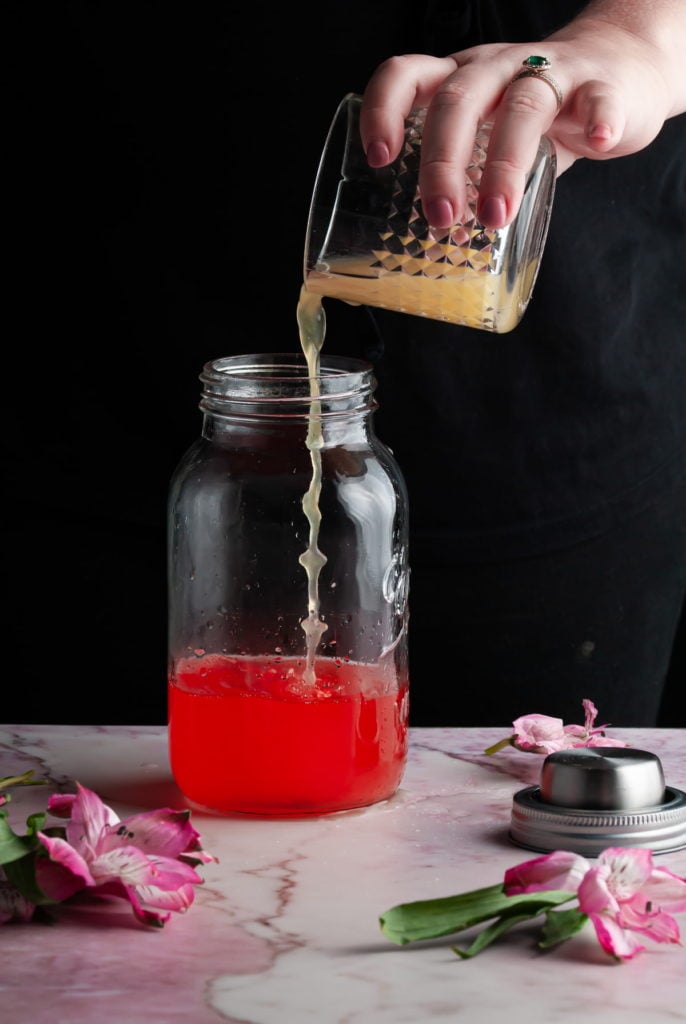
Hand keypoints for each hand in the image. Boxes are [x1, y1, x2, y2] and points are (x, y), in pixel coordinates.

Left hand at [359, 10, 684, 229]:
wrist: (621, 73)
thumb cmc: (541, 116)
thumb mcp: (491, 136)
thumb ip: (469, 180)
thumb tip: (439, 246)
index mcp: (461, 79)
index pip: (408, 75)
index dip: (384, 109)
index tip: (378, 158)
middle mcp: (497, 68)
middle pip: (458, 100)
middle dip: (442, 162)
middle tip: (439, 217)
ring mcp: (550, 72)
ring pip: (523, 107)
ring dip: (504, 164)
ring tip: (495, 216)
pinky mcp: (601, 85)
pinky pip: (598, 97)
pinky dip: (598, 118)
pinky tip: (596, 142)